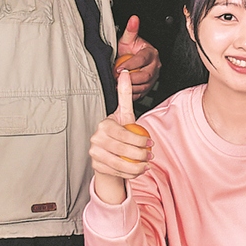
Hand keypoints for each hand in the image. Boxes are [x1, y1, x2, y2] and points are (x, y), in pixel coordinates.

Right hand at [88, 68, 151, 200]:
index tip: (150, 143)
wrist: (108, 152)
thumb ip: (125, 94)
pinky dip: (131, 173)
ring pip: (120, 163)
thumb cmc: (119, 131)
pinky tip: (138, 170)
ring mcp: (94, 153)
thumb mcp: (124, 114)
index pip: (124, 134)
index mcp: (104, 125)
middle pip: (123, 150)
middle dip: (141, 154)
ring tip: (146, 164)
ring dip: (138, 166)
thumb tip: (126, 71)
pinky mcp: (97, 166)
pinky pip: (117, 172)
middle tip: (150, 155)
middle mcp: (95, 139)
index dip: (140, 140)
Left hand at [113, 15, 160, 90]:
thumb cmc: (131, 49)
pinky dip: (132, 94)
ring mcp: (153, 77)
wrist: (132, 58)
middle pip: (146, 75)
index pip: (142, 60)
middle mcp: (155, 66)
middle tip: (117, 78)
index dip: (130, 64)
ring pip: (144, 86)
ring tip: (118, 85)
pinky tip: (123, 91)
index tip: (118, 68)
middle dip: (130, 78)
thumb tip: (133, 19)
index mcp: (151, 53)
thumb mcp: (128, 39)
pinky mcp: (148, 86)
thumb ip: (131, 29)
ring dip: (130, 87)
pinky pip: (142, 93)